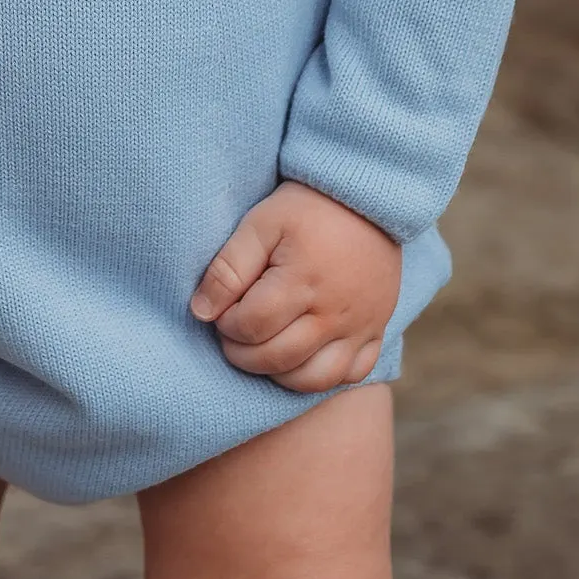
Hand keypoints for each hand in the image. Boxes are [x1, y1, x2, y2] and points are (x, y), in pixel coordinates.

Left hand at [190, 180, 400, 392]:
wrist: (369, 199)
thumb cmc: (308, 208)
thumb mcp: (261, 223)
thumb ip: (229, 267)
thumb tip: (201, 311)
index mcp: (302, 282)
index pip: (252, 326)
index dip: (226, 325)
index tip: (222, 311)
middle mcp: (333, 313)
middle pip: (277, 358)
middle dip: (242, 354)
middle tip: (234, 333)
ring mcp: (359, 327)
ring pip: (313, 379)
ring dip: (278, 374)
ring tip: (262, 348)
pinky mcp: (376, 331)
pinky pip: (352, 375)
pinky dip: (322, 378)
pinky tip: (302, 358)